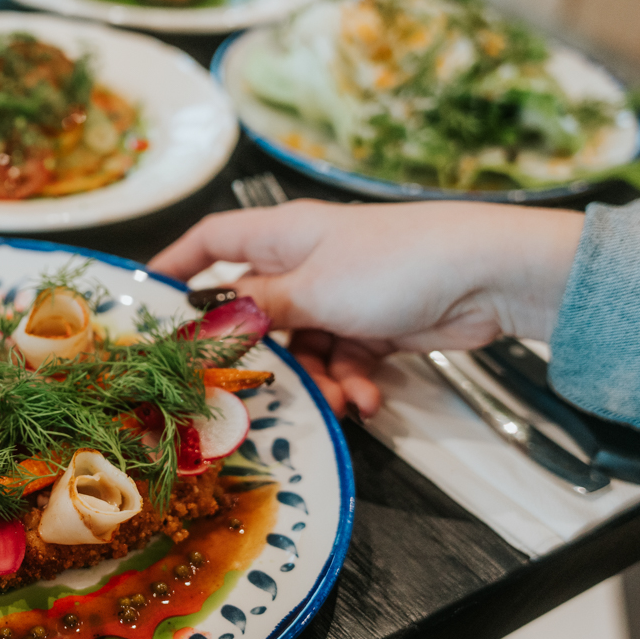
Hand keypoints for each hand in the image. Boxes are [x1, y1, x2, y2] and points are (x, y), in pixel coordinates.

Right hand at [151, 200, 583, 415]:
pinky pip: (344, 361)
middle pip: (257, 310)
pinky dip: (352, 383)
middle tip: (251, 391)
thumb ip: (259, 311)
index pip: (213, 241)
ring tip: (337, 403)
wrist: (488, 276)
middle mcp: (307, 262)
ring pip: (302, 347)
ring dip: (315, 381)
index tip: (151, 299)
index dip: (179, 266)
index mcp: (283, 235)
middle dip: (261, 355)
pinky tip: (368, 401)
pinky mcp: (375, 325)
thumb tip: (209, 325)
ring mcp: (342, 295)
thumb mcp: (314, 290)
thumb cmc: (396, 263)